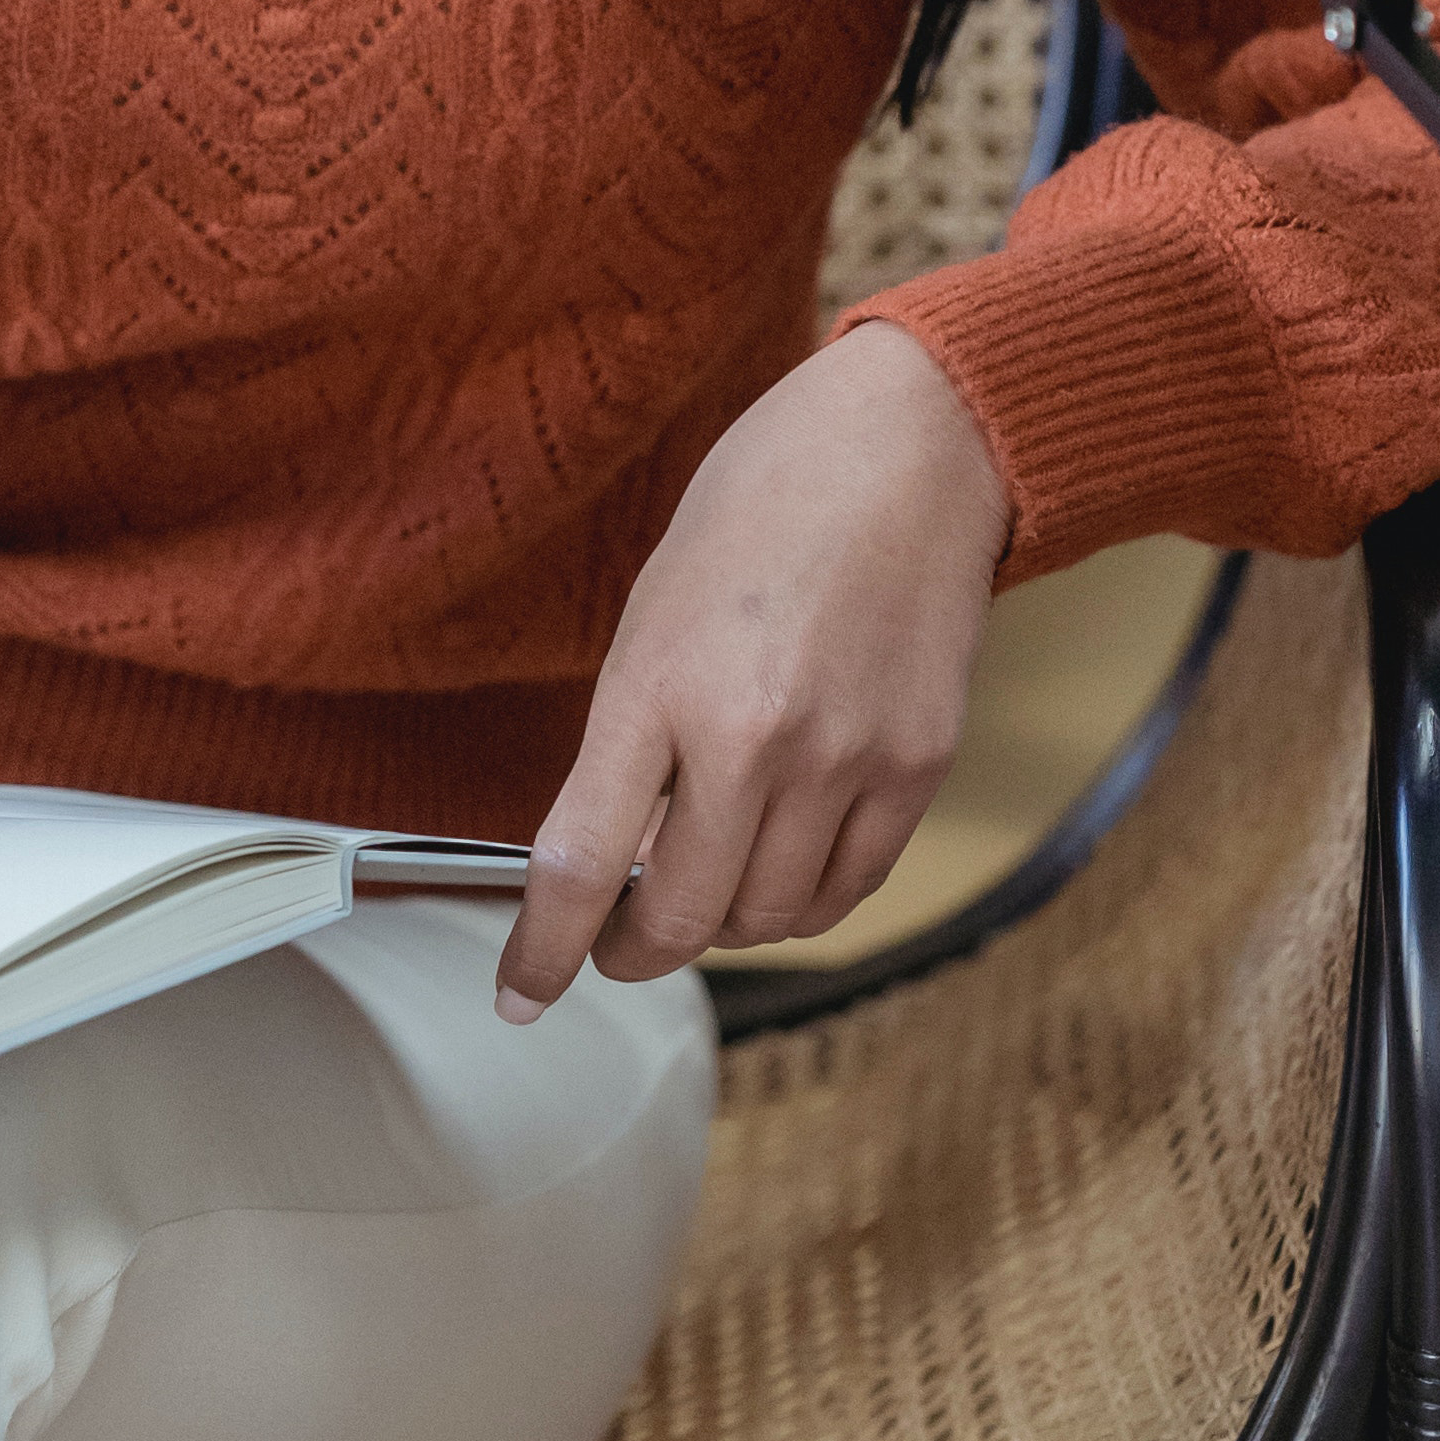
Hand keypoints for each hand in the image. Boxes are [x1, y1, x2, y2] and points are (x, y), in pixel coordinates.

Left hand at [498, 322, 1014, 1018]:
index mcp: (659, 685)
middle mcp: (753, 737)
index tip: (521, 994)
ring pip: (767, 917)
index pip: (580, 863)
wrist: (912, 446)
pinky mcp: (918, 765)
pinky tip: (784, 868)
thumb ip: (635, 737)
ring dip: (724, 924)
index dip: (543, 951)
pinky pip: (849, 885)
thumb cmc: (767, 503)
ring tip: (711, 882)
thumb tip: (625, 858)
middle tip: (620, 941)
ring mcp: (845, 757)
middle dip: (635, 950)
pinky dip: (804, 900)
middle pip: (682, 917)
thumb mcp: (657, 611)